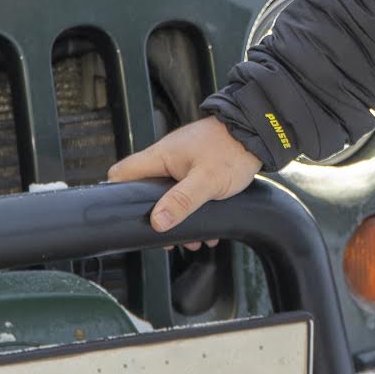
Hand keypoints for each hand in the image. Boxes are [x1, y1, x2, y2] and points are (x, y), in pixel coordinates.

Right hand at [108, 115, 263, 249]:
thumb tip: (156, 222)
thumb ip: (181, 201)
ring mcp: (183, 162)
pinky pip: (186, 192)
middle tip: (166, 239)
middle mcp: (168, 157)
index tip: (122, 215)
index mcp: (161, 155)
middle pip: (146, 190)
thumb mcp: (206, 181)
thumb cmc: (232, 149)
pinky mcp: (198, 166)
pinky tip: (207, 228)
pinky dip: (193, 210)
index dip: (116, 194)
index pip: (122, 173)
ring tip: (193, 240)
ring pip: (169, 195)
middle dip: (155, 217)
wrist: (259, 133)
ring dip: (178, 218)